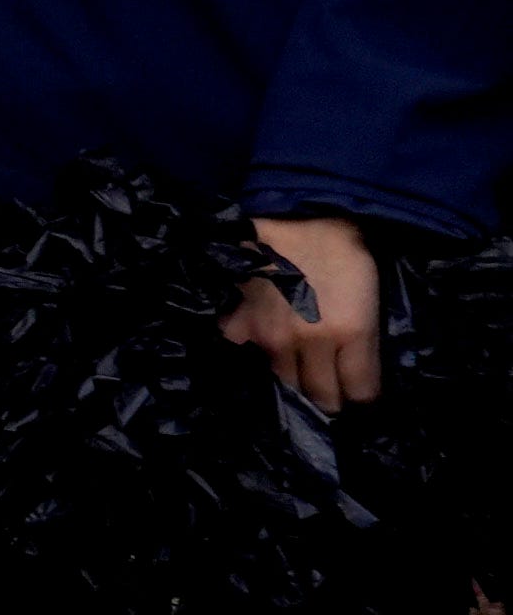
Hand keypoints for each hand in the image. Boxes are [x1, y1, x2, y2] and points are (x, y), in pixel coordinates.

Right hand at [227, 209, 383, 414]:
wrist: (296, 218)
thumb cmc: (344, 253)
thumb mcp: (371, 299)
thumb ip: (364, 341)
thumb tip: (357, 375)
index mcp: (352, 333)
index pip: (361, 392)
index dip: (364, 397)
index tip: (361, 393)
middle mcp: (312, 342)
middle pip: (322, 396)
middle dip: (331, 397)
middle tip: (333, 389)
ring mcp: (273, 336)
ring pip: (287, 382)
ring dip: (297, 380)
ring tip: (302, 369)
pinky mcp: (243, 324)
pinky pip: (245, 352)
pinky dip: (253, 350)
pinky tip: (261, 341)